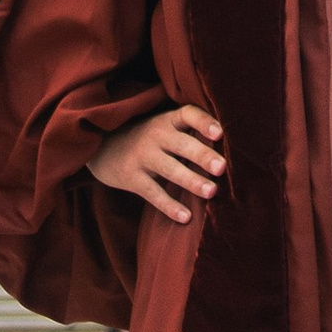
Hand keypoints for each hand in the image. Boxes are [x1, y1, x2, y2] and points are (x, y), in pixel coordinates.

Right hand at [87, 105, 224, 226]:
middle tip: (222, 167)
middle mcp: (155, 136)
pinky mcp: (132, 178)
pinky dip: (169, 206)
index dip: (204, 122)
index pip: (188, 114)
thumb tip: (230, 148)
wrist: (101, 146)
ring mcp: (143, 157)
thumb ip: (188, 133)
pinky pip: (153, 193)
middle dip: (202, 155)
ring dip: (191, 181)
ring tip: (212, 192)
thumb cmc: (146, 138)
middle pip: (182, 144)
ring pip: (170, 170)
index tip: (219, 133)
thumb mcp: (162, 127)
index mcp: (167, 120)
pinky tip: (186, 217)